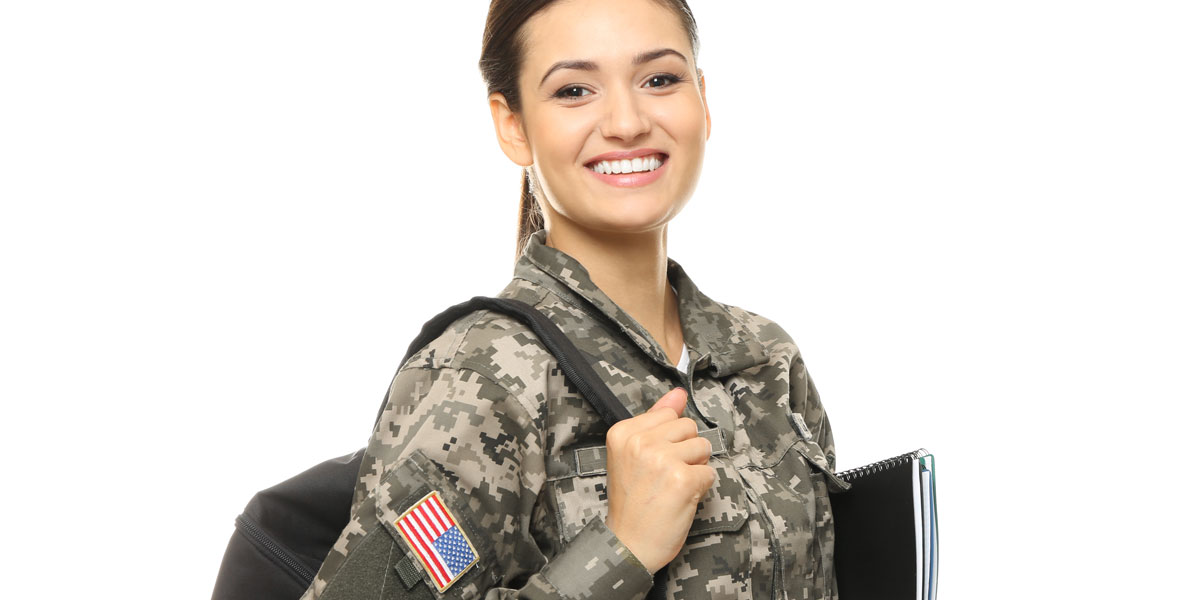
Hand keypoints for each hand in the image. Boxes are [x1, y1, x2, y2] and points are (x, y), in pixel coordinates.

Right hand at [603, 387, 715, 572]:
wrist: (628, 545)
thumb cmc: (632, 502)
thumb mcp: (633, 455)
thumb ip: (656, 419)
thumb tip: (679, 393)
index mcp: (623, 432)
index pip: (669, 415)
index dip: (669, 440)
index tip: (652, 463)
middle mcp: (640, 442)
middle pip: (689, 427)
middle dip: (686, 451)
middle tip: (665, 477)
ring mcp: (662, 460)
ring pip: (703, 447)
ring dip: (696, 468)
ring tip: (673, 488)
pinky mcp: (683, 480)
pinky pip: (709, 472)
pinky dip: (701, 488)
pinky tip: (681, 500)